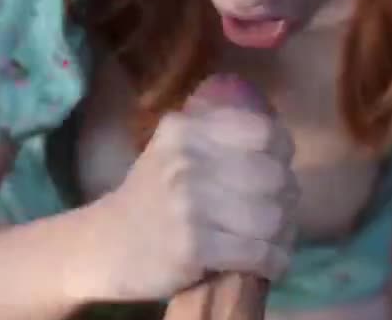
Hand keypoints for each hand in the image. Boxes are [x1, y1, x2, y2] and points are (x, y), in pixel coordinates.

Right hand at [97, 76, 297, 301]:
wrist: (104, 244)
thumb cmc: (153, 194)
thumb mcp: (176, 147)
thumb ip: (218, 135)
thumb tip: (282, 144)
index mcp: (186, 128)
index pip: (263, 130)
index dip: (282, 151)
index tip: (280, 166)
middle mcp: (186, 159)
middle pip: (274, 175)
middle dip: (286, 198)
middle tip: (280, 212)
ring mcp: (188, 203)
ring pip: (271, 216)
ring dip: (283, 234)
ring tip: (275, 240)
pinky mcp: (192, 247)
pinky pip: (258, 252)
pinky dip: (273, 262)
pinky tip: (268, 263)